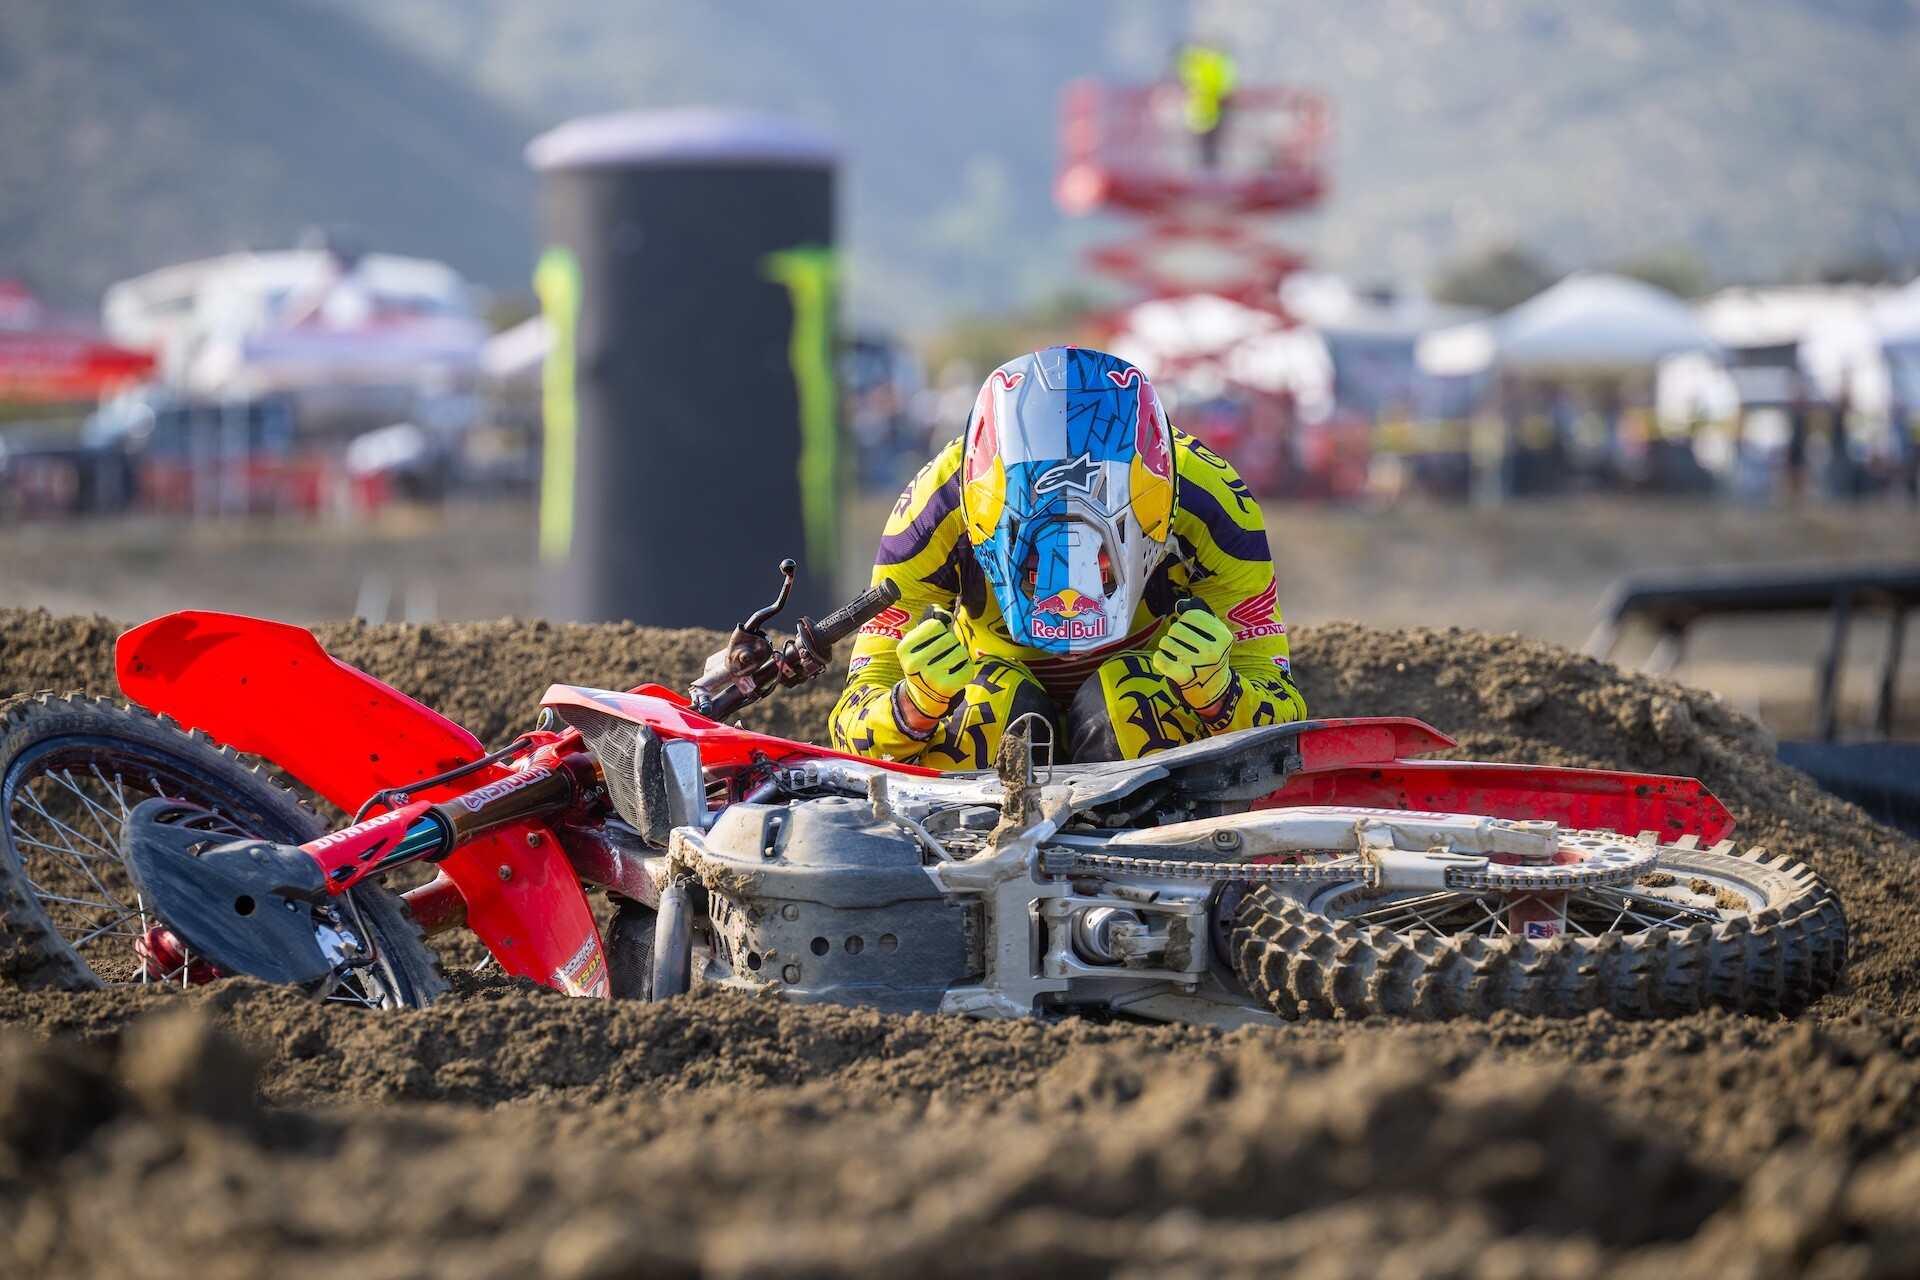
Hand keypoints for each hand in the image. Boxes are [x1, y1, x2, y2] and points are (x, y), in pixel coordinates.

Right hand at [897, 607, 976, 722]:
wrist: (922, 697)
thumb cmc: (924, 663)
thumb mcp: (918, 645)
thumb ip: (930, 625)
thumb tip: (945, 612)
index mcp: (905, 648)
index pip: (935, 625)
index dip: (940, 632)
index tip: (934, 644)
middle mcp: (914, 662)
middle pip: (950, 638)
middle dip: (951, 645)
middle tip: (943, 657)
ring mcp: (930, 675)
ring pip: (961, 652)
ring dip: (959, 657)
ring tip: (949, 666)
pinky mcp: (946, 686)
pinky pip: (968, 667)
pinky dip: (966, 670)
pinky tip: (955, 676)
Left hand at [1152, 601, 1234, 711]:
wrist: (1213, 689)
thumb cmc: (1211, 656)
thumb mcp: (1216, 635)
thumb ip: (1201, 614)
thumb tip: (1180, 603)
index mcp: (1222, 637)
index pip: (1191, 615)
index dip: (1186, 621)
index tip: (1191, 631)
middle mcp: (1212, 651)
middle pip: (1176, 628)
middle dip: (1175, 634)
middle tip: (1183, 645)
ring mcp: (1196, 664)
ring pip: (1166, 641)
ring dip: (1167, 646)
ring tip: (1177, 654)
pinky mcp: (1182, 676)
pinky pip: (1159, 658)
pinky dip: (1160, 659)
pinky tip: (1169, 662)